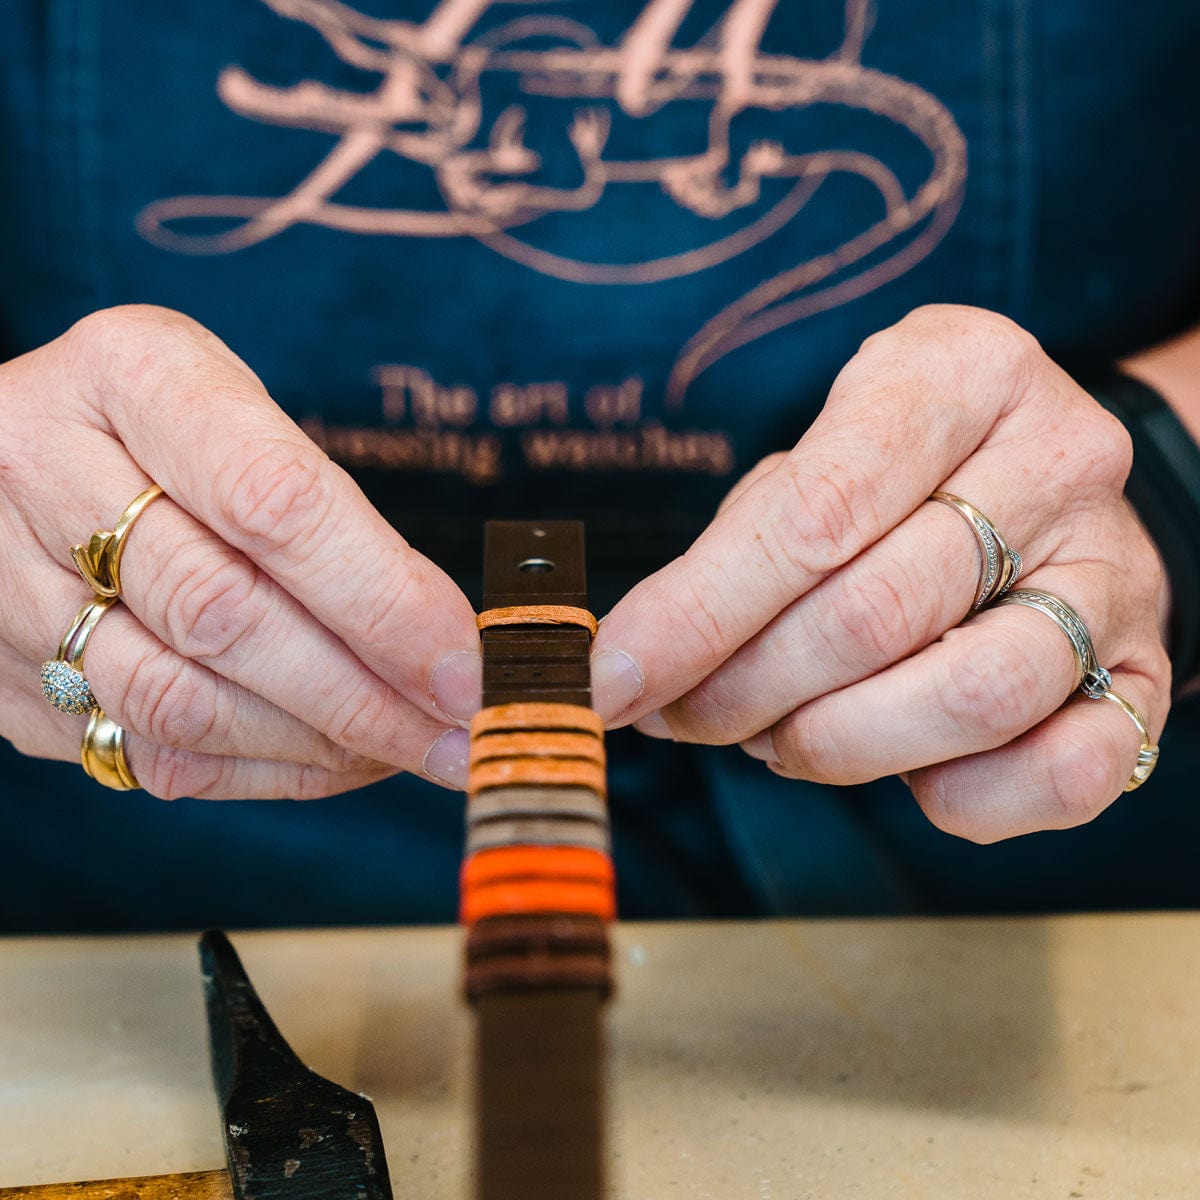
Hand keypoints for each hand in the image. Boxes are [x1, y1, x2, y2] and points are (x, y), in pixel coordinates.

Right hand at [0, 306, 480, 797]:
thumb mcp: (243, 415)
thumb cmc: (166, 430)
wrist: (9, 458)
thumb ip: (327, 514)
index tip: (464, 667)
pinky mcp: (4, 676)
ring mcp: (6, 581)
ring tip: (408, 750)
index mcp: (131, 374)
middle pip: (224, 613)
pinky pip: (147, 751)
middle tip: (458, 733)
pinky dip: (262, 770)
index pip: (273, 502)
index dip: (381, 600)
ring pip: (179, 701)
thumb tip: (444, 645)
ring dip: (317, 744)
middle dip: (364, 694)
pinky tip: (337, 761)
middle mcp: (45, 469)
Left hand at [591, 305, 1169, 841]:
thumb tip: (633, 665)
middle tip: (685, 714)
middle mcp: (1057, 461)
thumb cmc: (896, 472)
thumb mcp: (813, 463)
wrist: (1044, 480)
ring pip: (970, 694)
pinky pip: (1063, 771)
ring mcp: (1111, 569)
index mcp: (961, 373)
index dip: (696, 612)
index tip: (613, 677)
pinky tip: (899, 771)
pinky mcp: (1142, 669)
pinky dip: (960, 798)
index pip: (813, 512)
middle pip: (875, 612)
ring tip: (778, 738)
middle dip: (746, 689)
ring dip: (837, 744)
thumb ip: (734, 553)